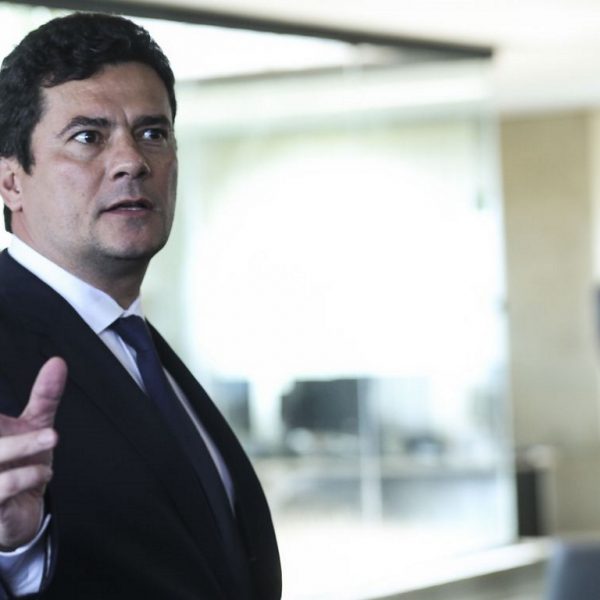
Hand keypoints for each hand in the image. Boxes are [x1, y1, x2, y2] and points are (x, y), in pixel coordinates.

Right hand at [0, 357, 65, 549]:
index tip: (28, 425)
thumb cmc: (21, 464)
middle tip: (51, 434)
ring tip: (50, 445)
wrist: (20, 512)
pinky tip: (43, 472)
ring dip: (27, 448)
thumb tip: (58, 362)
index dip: (18, 434)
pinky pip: (4, 486)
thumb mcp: (35, 425)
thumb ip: (45, 395)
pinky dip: (30, 475)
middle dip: (23, 439)